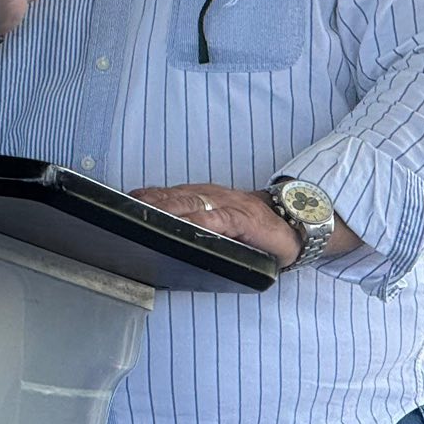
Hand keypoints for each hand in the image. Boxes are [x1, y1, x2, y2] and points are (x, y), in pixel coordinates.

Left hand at [133, 183, 304, 269]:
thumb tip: (169, 230)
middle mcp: (217, 196)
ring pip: (196, 204)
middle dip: (154, 202)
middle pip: (179, 196)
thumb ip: (201, 221)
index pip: (174, 193)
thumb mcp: (223, 221)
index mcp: (208, 196)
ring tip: (151, 214)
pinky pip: (222, 220)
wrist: (296, 224)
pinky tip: (192, 226)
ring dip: (172, 209)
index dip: (151, 195)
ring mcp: (232, 206)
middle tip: (130, 207)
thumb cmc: (256, 228)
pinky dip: (205, 222)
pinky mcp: (247, 220)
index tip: (127, 199)